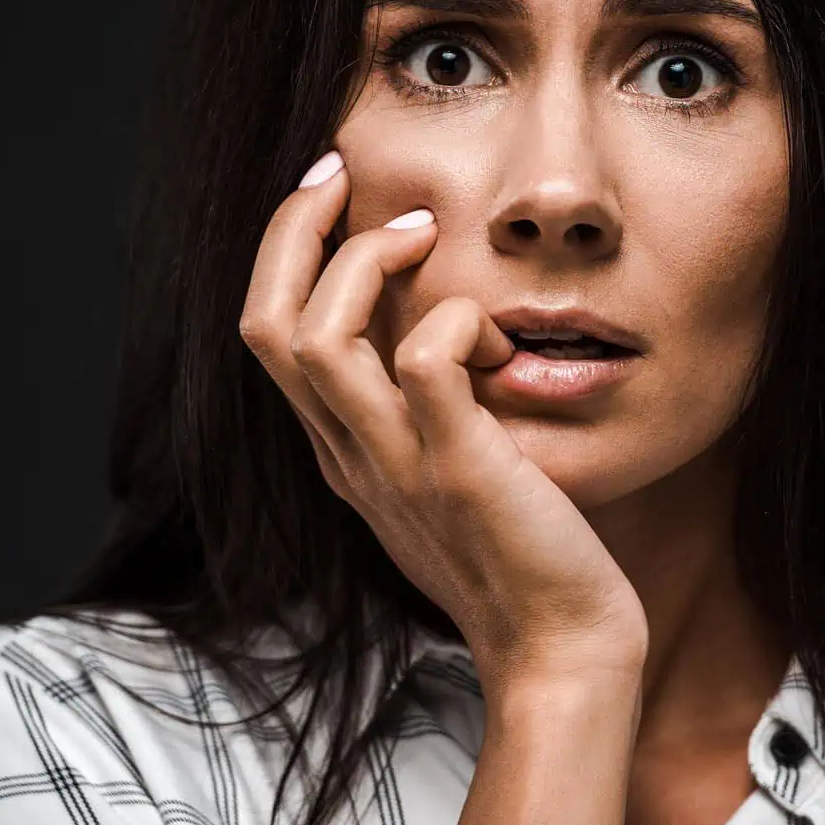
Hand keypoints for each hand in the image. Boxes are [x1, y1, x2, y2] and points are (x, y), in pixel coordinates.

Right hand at [238, 151, 647, 691]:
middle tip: (344, 175)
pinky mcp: (459, 471)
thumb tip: (434, 311)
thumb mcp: (440, 470)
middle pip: (265, 321)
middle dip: (294, 228)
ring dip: (365, 264)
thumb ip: (419, 404)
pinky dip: (454, 320)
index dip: (283, 249)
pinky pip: (425, 364)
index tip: (328, 190)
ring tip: (424, 234)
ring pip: (318, 337)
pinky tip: (495, 337)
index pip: (265, 331)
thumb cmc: (516, 555)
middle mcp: (349, 455)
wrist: (559, 650)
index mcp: (339, 450)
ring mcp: (396, 465)